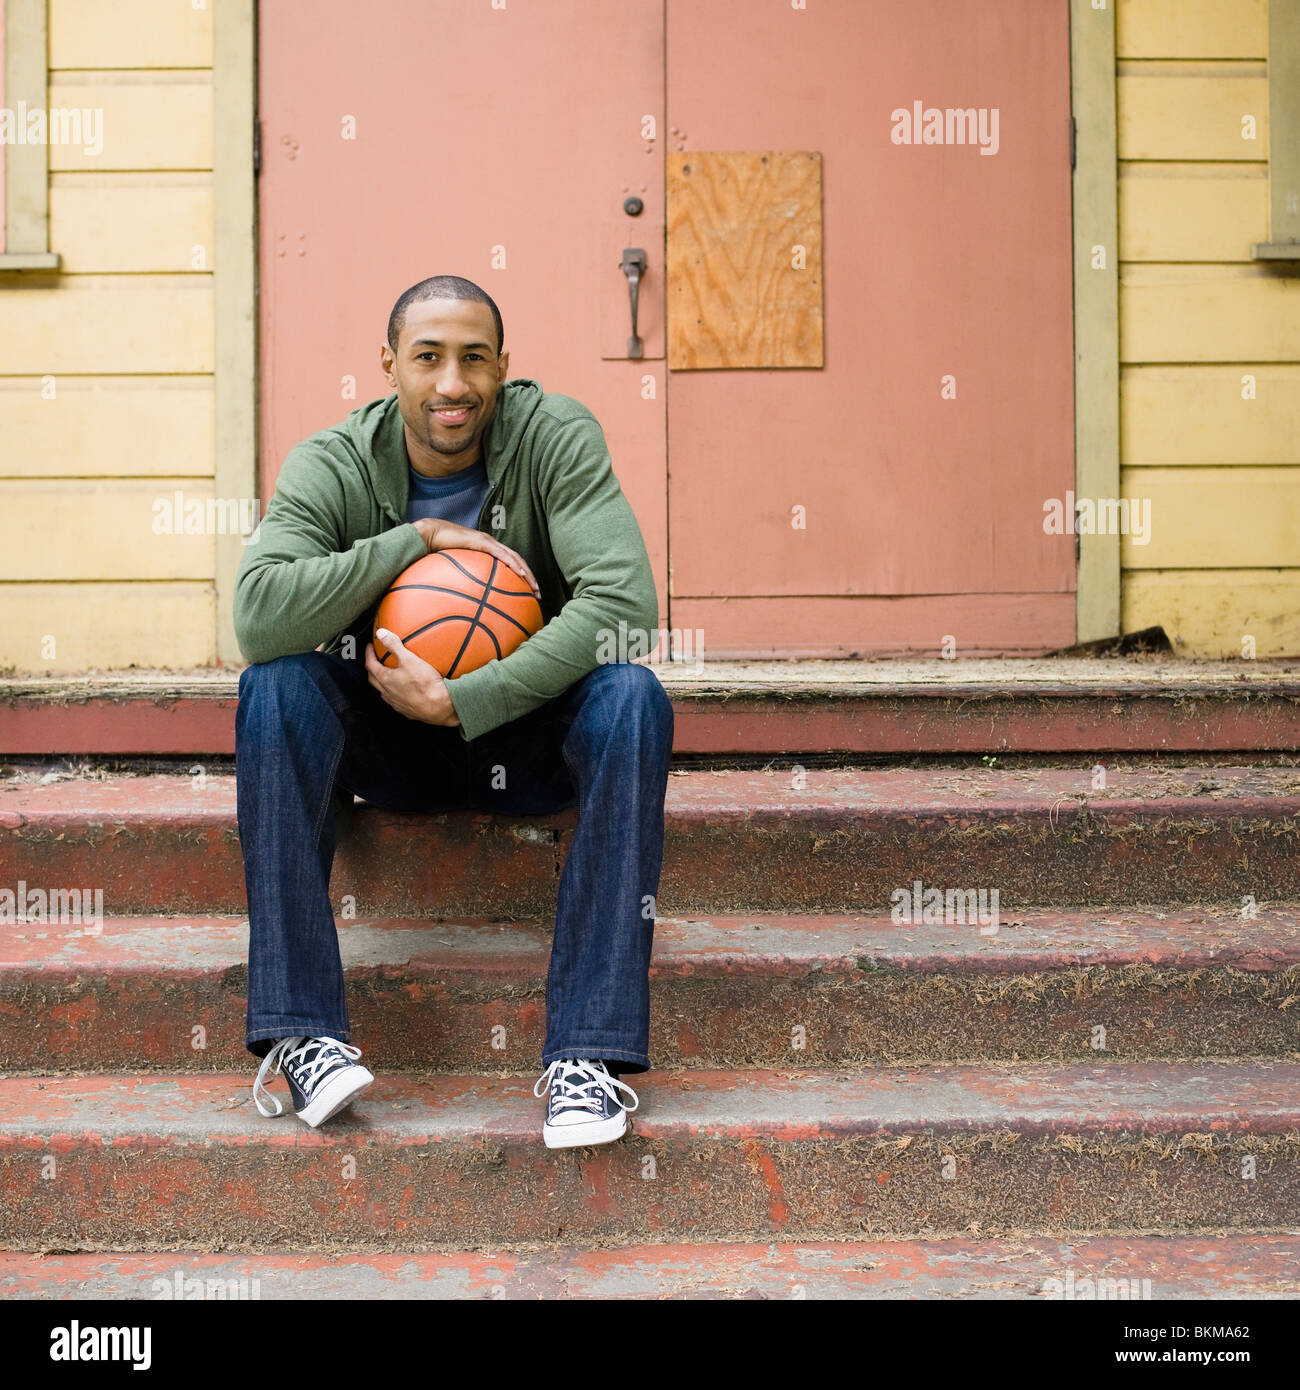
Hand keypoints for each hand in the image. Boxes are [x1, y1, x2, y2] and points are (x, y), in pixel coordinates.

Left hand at [366, 628, 460, 725]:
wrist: (440, 707)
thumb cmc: (425, 684)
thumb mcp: (409, 659)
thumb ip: (394, 645)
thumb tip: (381, 633)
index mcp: (385, 679)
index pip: (370, 664)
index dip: (368, 654)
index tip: (370, 647)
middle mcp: (387, 693)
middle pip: (373, 679)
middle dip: (372, 668)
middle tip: (375, 660)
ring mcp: (396, 703)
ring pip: (383, 692)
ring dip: (382, 682)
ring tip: (389, 675)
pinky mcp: (406, 711)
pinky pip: (395, 701)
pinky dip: (395, 693)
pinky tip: (404, 690)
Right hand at [412, 518, 540, 602]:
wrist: (428, 535)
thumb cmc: (436, 551)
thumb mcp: (453, 569)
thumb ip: (461, 580)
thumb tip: (462, 601)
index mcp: (486, 549)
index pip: (509, 562)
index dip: (521, 575)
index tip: (528, 592)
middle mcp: (490, 544)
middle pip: (517, 560)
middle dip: (530, 577)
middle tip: (538, 594)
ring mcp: (487, 541)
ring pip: (514, 558)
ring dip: (527, 573)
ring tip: (535, 588)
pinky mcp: (481, 542)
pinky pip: (501, 554)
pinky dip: (513, 564)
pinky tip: (521, 575)